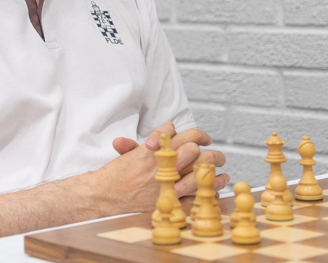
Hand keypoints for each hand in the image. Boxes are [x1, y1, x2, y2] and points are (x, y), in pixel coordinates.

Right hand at [107, 123, 228, 212]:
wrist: (105, 194)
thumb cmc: (117, 173)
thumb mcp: (133, 150)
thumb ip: (154, 137)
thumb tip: (170, 125)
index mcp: (157, 150)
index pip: (187, 136)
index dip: (201, 135)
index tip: (205, 138)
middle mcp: (164, 165)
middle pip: (199, 154)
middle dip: (212, 154)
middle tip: (217, 155)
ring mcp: (168, 185)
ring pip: (201, 176)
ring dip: (215, 174)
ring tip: (223, 172)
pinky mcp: (169, 202)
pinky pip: (196, 197)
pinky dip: (208, 193)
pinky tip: (215, 190)